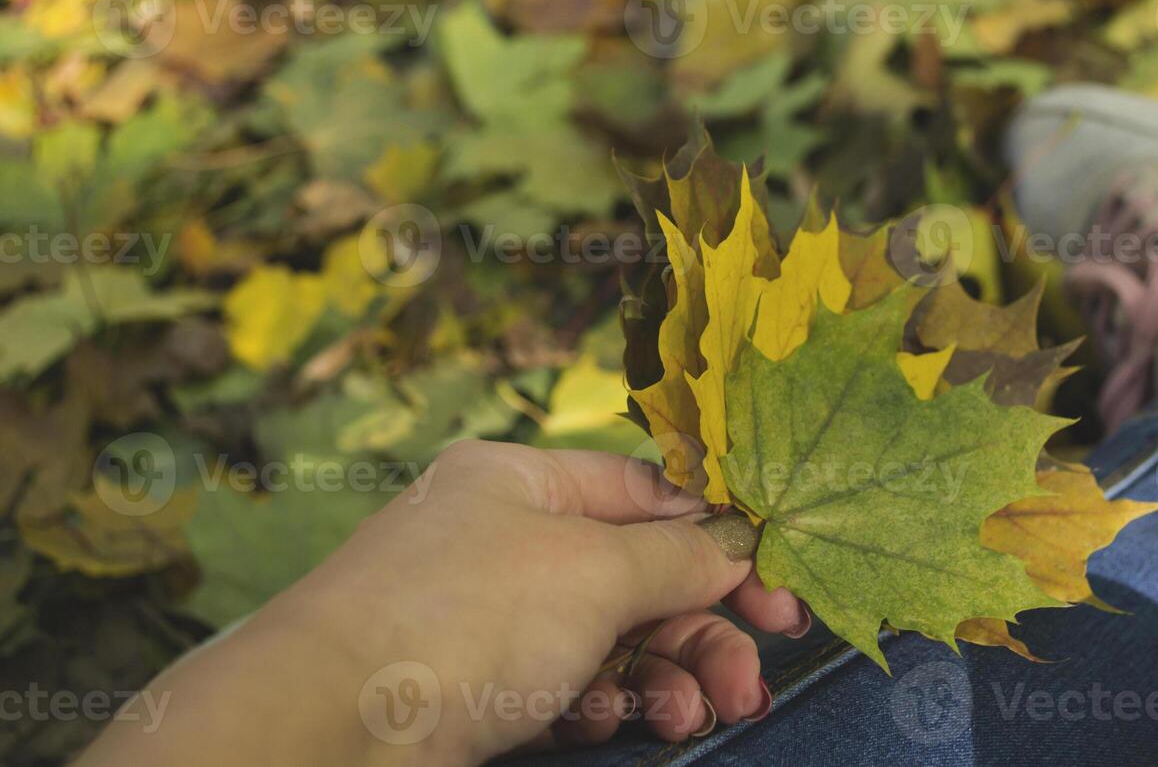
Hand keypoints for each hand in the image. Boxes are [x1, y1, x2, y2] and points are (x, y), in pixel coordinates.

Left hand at [80, 442, 808, 766]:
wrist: (327, 731)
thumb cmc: (467, 618)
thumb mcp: (591, 573)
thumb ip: (676, 560)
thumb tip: (737, 544)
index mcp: (520, 481)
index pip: (640, 492)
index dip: (714, 532)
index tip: (777, 577)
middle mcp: (503, 540)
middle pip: (632, 572)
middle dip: (702, 624)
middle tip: (758, 675)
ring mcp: (486, 617)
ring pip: (605, 636)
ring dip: (666, 674)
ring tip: (700, 713)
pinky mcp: (473, 689)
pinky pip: (564, 683)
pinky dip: (604, 702)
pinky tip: (617, 725)